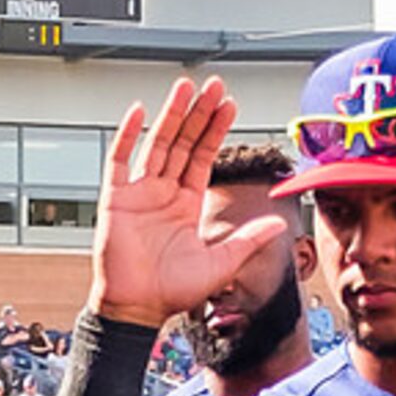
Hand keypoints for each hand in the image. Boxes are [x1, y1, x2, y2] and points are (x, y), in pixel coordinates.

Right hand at [91, 77, 288, 328]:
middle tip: (212, 85)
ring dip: (170, 116)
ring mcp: (138, 194)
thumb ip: (248, 240)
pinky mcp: (115, 201)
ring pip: (157, 144)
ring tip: (184, 88)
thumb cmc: (171, 292)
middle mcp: (162, 194)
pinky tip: (139, 112)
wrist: (137, 310)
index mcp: (185, 204)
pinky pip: (119, 161)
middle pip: (182, 143)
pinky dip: (127, 136)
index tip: (228, 105)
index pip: (203, 157)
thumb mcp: (221, 263)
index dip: (215, 131)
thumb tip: (279, 224)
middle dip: (197, 114)